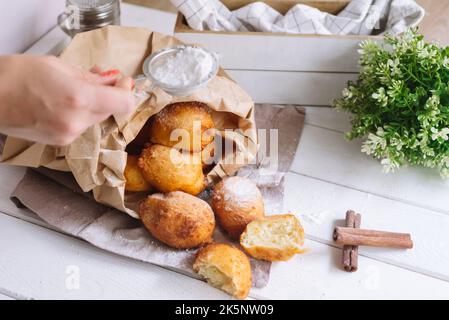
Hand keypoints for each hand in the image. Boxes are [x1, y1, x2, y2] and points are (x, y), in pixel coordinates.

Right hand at [0, 55, 134, 145]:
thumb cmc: (16, 76)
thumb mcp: (59, 66)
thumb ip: (91, 77)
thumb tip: (112, 80)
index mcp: (78, 98)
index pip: (124, 103)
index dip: (127, 91)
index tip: (124, 82)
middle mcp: (77, 121)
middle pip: (111, 111)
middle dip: (110, 95)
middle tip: (102, 79)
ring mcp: (69, 134)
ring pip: (97, 119)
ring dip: (95, 105)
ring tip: (77, 89)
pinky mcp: (61, 142)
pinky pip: (83, 126)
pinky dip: (81, 114)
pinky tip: (67, 102)